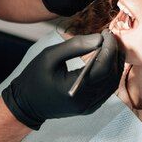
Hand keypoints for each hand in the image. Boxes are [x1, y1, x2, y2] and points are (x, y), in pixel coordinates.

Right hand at [1, 31, 123, 129]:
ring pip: (112, 83)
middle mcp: (85, 101)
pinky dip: (110, 74)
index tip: (107, 33)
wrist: (25, 104)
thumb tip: (99, 38)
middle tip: (109, 37)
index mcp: (75, 89)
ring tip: (110, 46)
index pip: (103, 67)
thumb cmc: (34, 78)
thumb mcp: (49, 56)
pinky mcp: (89, 108)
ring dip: (115, 63)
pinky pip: (107, 90)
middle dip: (114, 53)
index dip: (109, 48)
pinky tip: (106, 61)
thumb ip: (74, 46)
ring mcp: (89, 107)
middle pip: (111, 75)